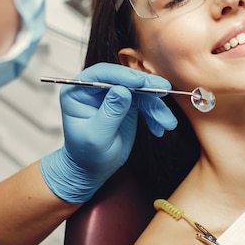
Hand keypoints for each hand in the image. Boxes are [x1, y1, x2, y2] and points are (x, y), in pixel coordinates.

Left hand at [40, 62, 176, 203]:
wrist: (92, 170)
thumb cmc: (87, 156)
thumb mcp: (97, 136)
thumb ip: (110, 112)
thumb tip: (122, 90)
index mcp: (77, 92)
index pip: (101, 75)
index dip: (121, 75)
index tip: (140, 82)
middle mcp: (95, 89)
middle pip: (124, 79)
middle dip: (146, 87)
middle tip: (164, 90)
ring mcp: (112, 95)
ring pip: (139, 91)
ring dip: (155, 106)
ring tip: (167, 122)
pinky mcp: (127, 103)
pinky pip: (145, 102)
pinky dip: (155, 114)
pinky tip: (160, 127)